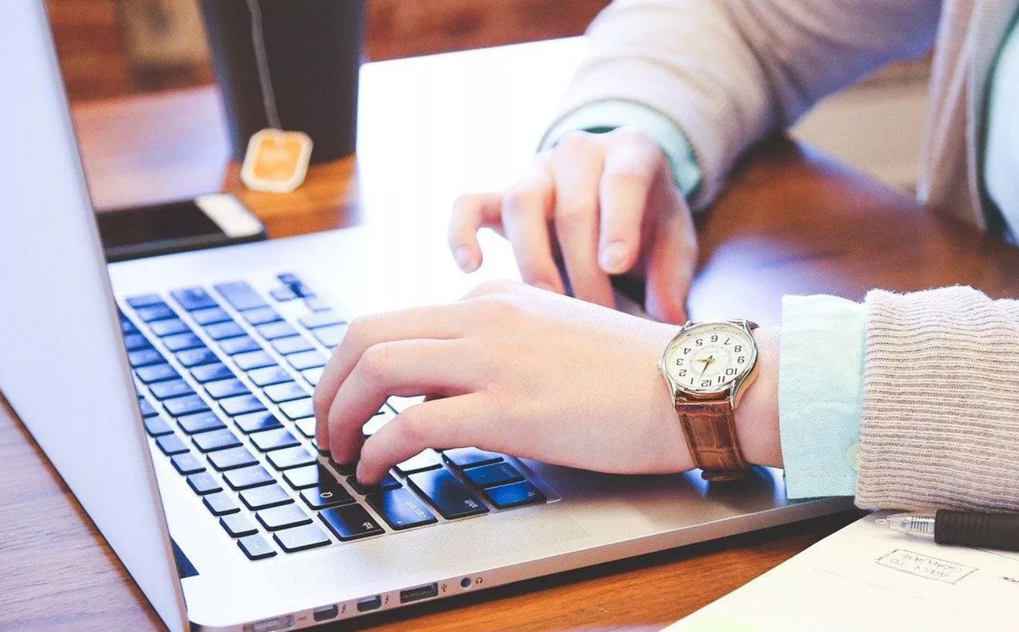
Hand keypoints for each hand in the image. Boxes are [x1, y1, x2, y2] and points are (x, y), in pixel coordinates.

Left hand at [312, 281, 780, 484]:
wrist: (694, 383)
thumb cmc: (637, 373)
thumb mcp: (555, 339)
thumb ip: (499, 352)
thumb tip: (443, 394)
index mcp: (496, 299)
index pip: (399, 320)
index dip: (357, 366)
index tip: (351, 400)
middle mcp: (485, 317)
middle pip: (368, 333)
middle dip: (329, 384)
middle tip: (324, 425)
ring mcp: (494, 359)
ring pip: (377, 368)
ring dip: (339, 413)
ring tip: (338, 451)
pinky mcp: (508, 408)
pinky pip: (412, 422)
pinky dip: (377, 448)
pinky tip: (376, 470)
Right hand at [448, 128, 697, 322]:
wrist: (618, 194)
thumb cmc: (650, 221)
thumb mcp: (675, 240)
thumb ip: (673, 277)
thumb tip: (667, 320)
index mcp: (632, 151)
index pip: (622, 179)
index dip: (618, 223)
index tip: (616, 265)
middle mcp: (580, 152)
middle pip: (572, 206)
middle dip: (584, 268)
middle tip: (597, 315)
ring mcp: (537, 171)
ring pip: (521, 203)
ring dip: (534, 259)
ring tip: (549, 304)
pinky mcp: (502, 194)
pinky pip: (470, 204)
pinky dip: (462, 232)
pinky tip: (471, 267)